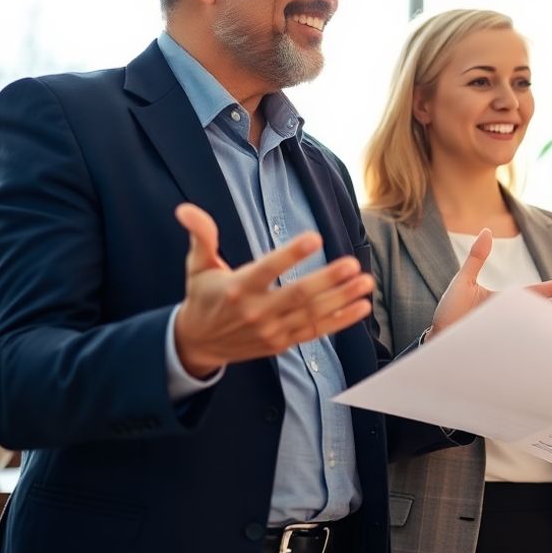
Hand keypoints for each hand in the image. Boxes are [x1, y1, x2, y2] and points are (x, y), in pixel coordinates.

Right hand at [171, 203, 374, 377]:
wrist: (197, 343)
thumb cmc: (203, 297)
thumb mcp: (197, 266)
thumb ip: (201, 236)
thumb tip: (186, 209)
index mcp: (237, 288)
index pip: (267, 269)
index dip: (291, 254)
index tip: (314, 238)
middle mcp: (256, 311)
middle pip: (297, 295)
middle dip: (327, 280)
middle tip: (352, 264)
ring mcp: (271, 330)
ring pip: (312, 314)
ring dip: (342, 298)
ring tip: (366, 282)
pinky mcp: (282, 343)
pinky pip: (316, 331)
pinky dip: (341, 320)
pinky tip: (362, 307)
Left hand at [430, 229, 551, 338]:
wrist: (438, 338)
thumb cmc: (450, 311)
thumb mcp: (463, 281)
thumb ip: (477, 257)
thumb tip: (486, 230)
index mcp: (507, 301)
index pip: (534, 293)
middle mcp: (512, 317)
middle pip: (543, 310)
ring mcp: (509, 333)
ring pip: (538, 328)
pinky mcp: (504, 348)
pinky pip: (525, 347)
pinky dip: (541, 346)